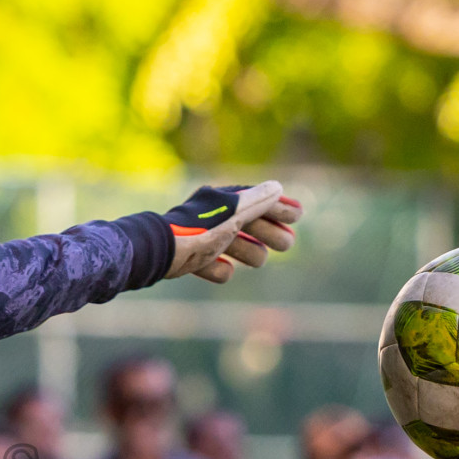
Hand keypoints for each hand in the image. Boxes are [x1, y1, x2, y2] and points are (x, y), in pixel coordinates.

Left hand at [161, 182, 300, 283]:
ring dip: (248, 252)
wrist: (160, 252)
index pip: (257, 201)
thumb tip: (277, 187)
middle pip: (248, 225)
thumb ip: (257, 201)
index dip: (279, 206)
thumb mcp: (234, 212)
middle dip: (269, 232)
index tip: (299, 214)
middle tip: (287, 243)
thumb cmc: (199, 229)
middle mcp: (212, 217)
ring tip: (258, 260)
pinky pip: (212, 267)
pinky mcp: (190, 260)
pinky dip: (218, 270)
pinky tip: (224, 270)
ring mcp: (201, 239)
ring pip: (233, 247)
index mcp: (222, 202)